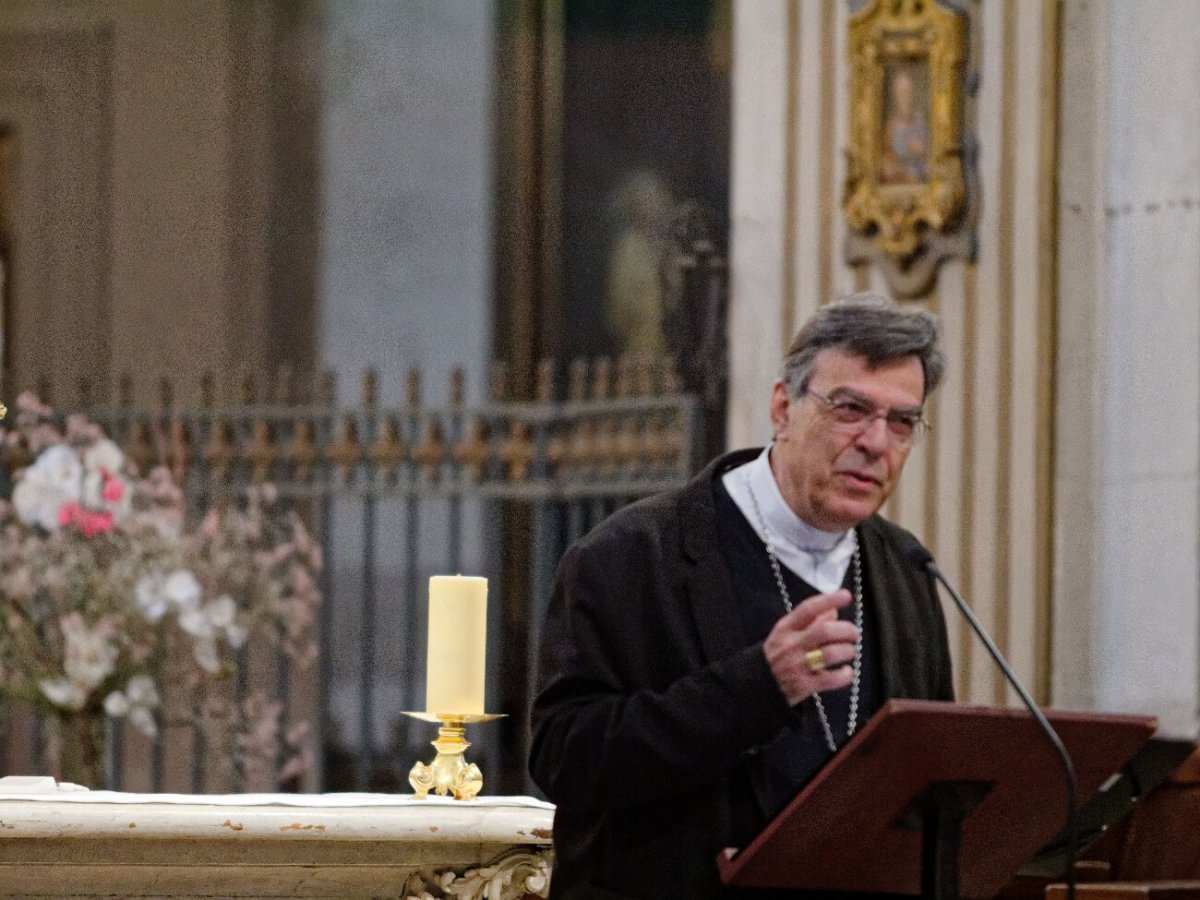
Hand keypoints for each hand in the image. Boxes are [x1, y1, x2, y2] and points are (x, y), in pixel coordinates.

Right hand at [763, 589, 859, 705]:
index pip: (808, 609)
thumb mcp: (785, 634)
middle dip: (845, 630)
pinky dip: (845, 675)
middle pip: (824, 631)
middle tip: (854, 633)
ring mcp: (797, 666)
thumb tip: (833, 611)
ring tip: (850, 651)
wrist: (757, 686)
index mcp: (785, 629)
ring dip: (847, 651)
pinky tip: (846, 671)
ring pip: (830, 654)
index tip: (846, 595)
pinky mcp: (804, 686)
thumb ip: (809, 622)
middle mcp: (791, 645)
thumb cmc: (775, 655)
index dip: (829, 600)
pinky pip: (831, 679)